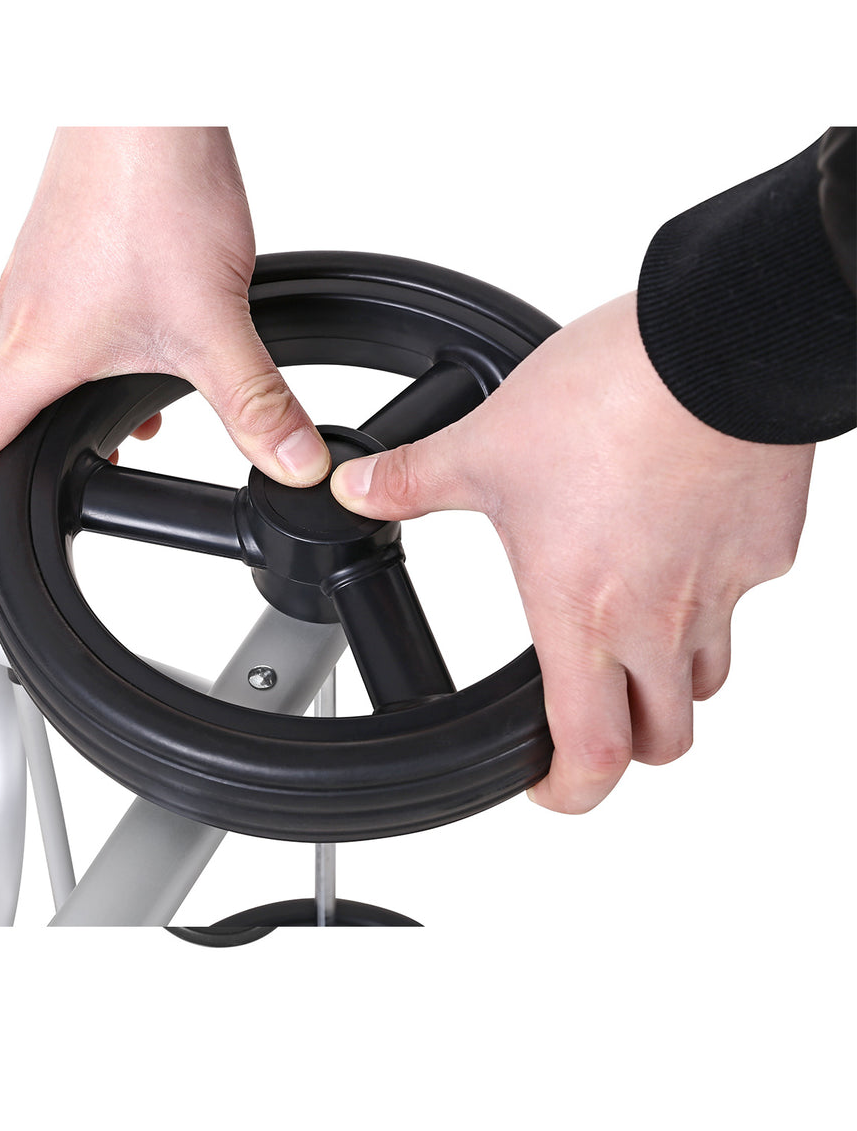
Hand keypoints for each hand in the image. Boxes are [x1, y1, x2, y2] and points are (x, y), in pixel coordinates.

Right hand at [0, 127, 329, 537]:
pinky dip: (78, 361)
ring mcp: (33, 280)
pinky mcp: (58, 251)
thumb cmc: (150, 188)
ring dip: (52, 409)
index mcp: (33, 352)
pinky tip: (138, 358)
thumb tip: (290, 463)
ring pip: (21, 366)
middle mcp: (18, 316)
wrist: (144, 96)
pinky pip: (48, 324)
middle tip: (45, 493)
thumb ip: (255, 404)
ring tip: (107, 435)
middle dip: (11, 462)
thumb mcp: (212, 322)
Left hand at [331, 292, 813, 812]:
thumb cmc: (613, 396)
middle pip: (665, 741)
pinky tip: (676, 543)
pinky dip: (709, 594)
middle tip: (591, 715)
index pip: (591, 753)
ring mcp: (724, 589)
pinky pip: (742, 599)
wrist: (716, 339)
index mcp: (584, 611)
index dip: (568, 792)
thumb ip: (413, 480)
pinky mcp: (769, 548)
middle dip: (626, 746)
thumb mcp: (485, 445)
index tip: (546, 787)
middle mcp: (661, 618)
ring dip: (669, 678)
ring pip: (708, 678)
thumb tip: (360, 489)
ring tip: (630, 632)